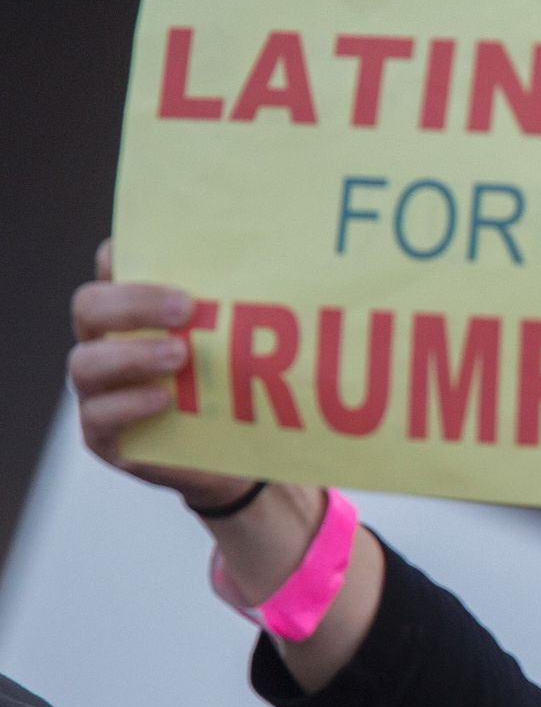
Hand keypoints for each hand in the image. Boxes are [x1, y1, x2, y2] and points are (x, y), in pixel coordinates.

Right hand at [68, 239, 254, 509]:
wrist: (242, 458)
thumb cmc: (240, 389)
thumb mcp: (244, 345)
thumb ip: (243, 309)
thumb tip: (288, 265)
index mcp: (133, 314)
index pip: (111, 270)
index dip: (120, 255)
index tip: (147, 248)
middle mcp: (106, 345)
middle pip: (90, 307)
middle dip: (134, 302)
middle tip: (186, 306)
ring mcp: (99, 391)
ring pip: (86, 363)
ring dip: (133, 354)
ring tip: (180, 355)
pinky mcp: (103, 436)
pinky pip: (98, 416)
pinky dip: (129, 404)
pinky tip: (164, 399)